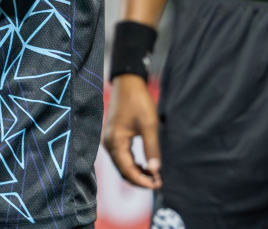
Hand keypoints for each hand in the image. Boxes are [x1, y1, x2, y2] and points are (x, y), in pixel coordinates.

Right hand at [102, 73, 161, 188]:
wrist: (128, 83)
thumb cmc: (138, 101)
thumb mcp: (149, 125)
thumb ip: (151, 149)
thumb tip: (155, 171)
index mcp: (115, 141)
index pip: (127, 170)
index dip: (142, 181)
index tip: (158, 184)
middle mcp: (109, 143)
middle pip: (123, 170)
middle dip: (140, 179)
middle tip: (158, 182)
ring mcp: (110, 140)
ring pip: (122, 165)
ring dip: (137, 173)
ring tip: (154, 176)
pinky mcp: (114, 137)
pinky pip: (122, 157)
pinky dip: (133, 164)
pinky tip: (145, 166)